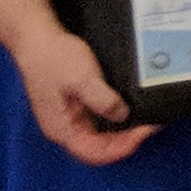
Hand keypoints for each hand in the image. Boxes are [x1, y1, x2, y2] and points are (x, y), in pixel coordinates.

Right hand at [12, 28, 154, 167]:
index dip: (122, 147)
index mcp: (61, 129)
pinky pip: (100, 118)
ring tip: (146, 118)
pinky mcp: (77, 104)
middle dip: (127, 139)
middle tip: (151, 124)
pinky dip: (117, 116)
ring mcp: (71, 116)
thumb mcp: (82, 78)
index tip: (144, 132)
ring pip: (101, 133)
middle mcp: (65, 127)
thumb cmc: (53, 58)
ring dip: (123, 129)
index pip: (94, 153)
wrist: (38, 38)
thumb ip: (103, 100)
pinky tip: (132, 107)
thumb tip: (123, 115)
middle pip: (99, 146)